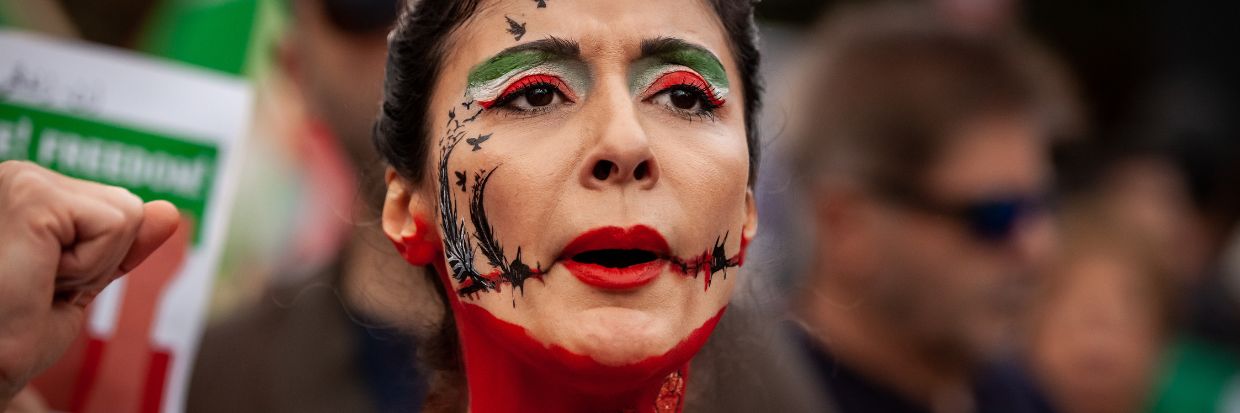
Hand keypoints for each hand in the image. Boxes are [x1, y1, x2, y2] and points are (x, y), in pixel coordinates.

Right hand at [0, 161, 178, 408]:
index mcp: (25, 189)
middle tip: (40, 288)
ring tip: (35, 283)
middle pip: (127, 206)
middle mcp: (17, 175)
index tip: (44, 285)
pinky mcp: (30, 194)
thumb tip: (169, 212)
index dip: (98, 261)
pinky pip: (115, 225)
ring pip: (128, 214)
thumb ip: (120, 245)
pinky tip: (35, 278)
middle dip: (99, 263)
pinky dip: (88, 268)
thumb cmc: (13, 333)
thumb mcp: (79, 282)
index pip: (114, 209)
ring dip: (91, 268)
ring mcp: (20, 179)